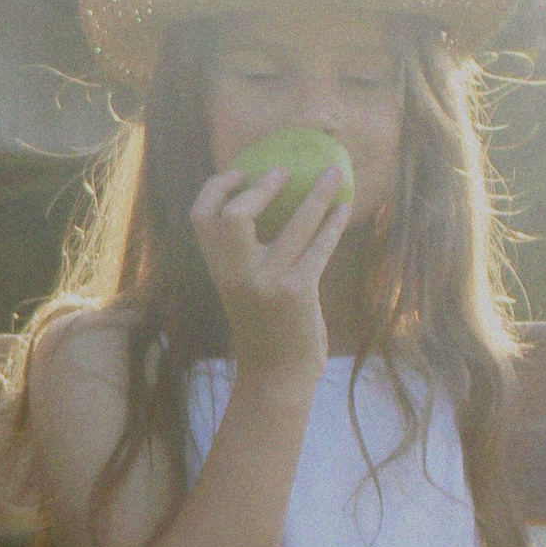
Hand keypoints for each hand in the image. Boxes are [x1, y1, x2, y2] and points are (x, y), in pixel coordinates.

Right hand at [189, 157, 352, 381]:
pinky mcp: (297, 292)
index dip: (216, 188)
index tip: (241, 172)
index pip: (201, 218)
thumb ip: (244, 255)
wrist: (276, 375)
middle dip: (261, 188)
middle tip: (284, 171)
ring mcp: (267, 283)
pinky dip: (334, 224)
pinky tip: (344, 209)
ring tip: (333, 173)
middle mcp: (236, 274)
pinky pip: (320, 247)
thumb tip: (267, 206)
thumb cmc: (264, 327)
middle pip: (232, 216)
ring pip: (294, 224)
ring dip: (317, 194)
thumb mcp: (242, 289)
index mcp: (218, 270)